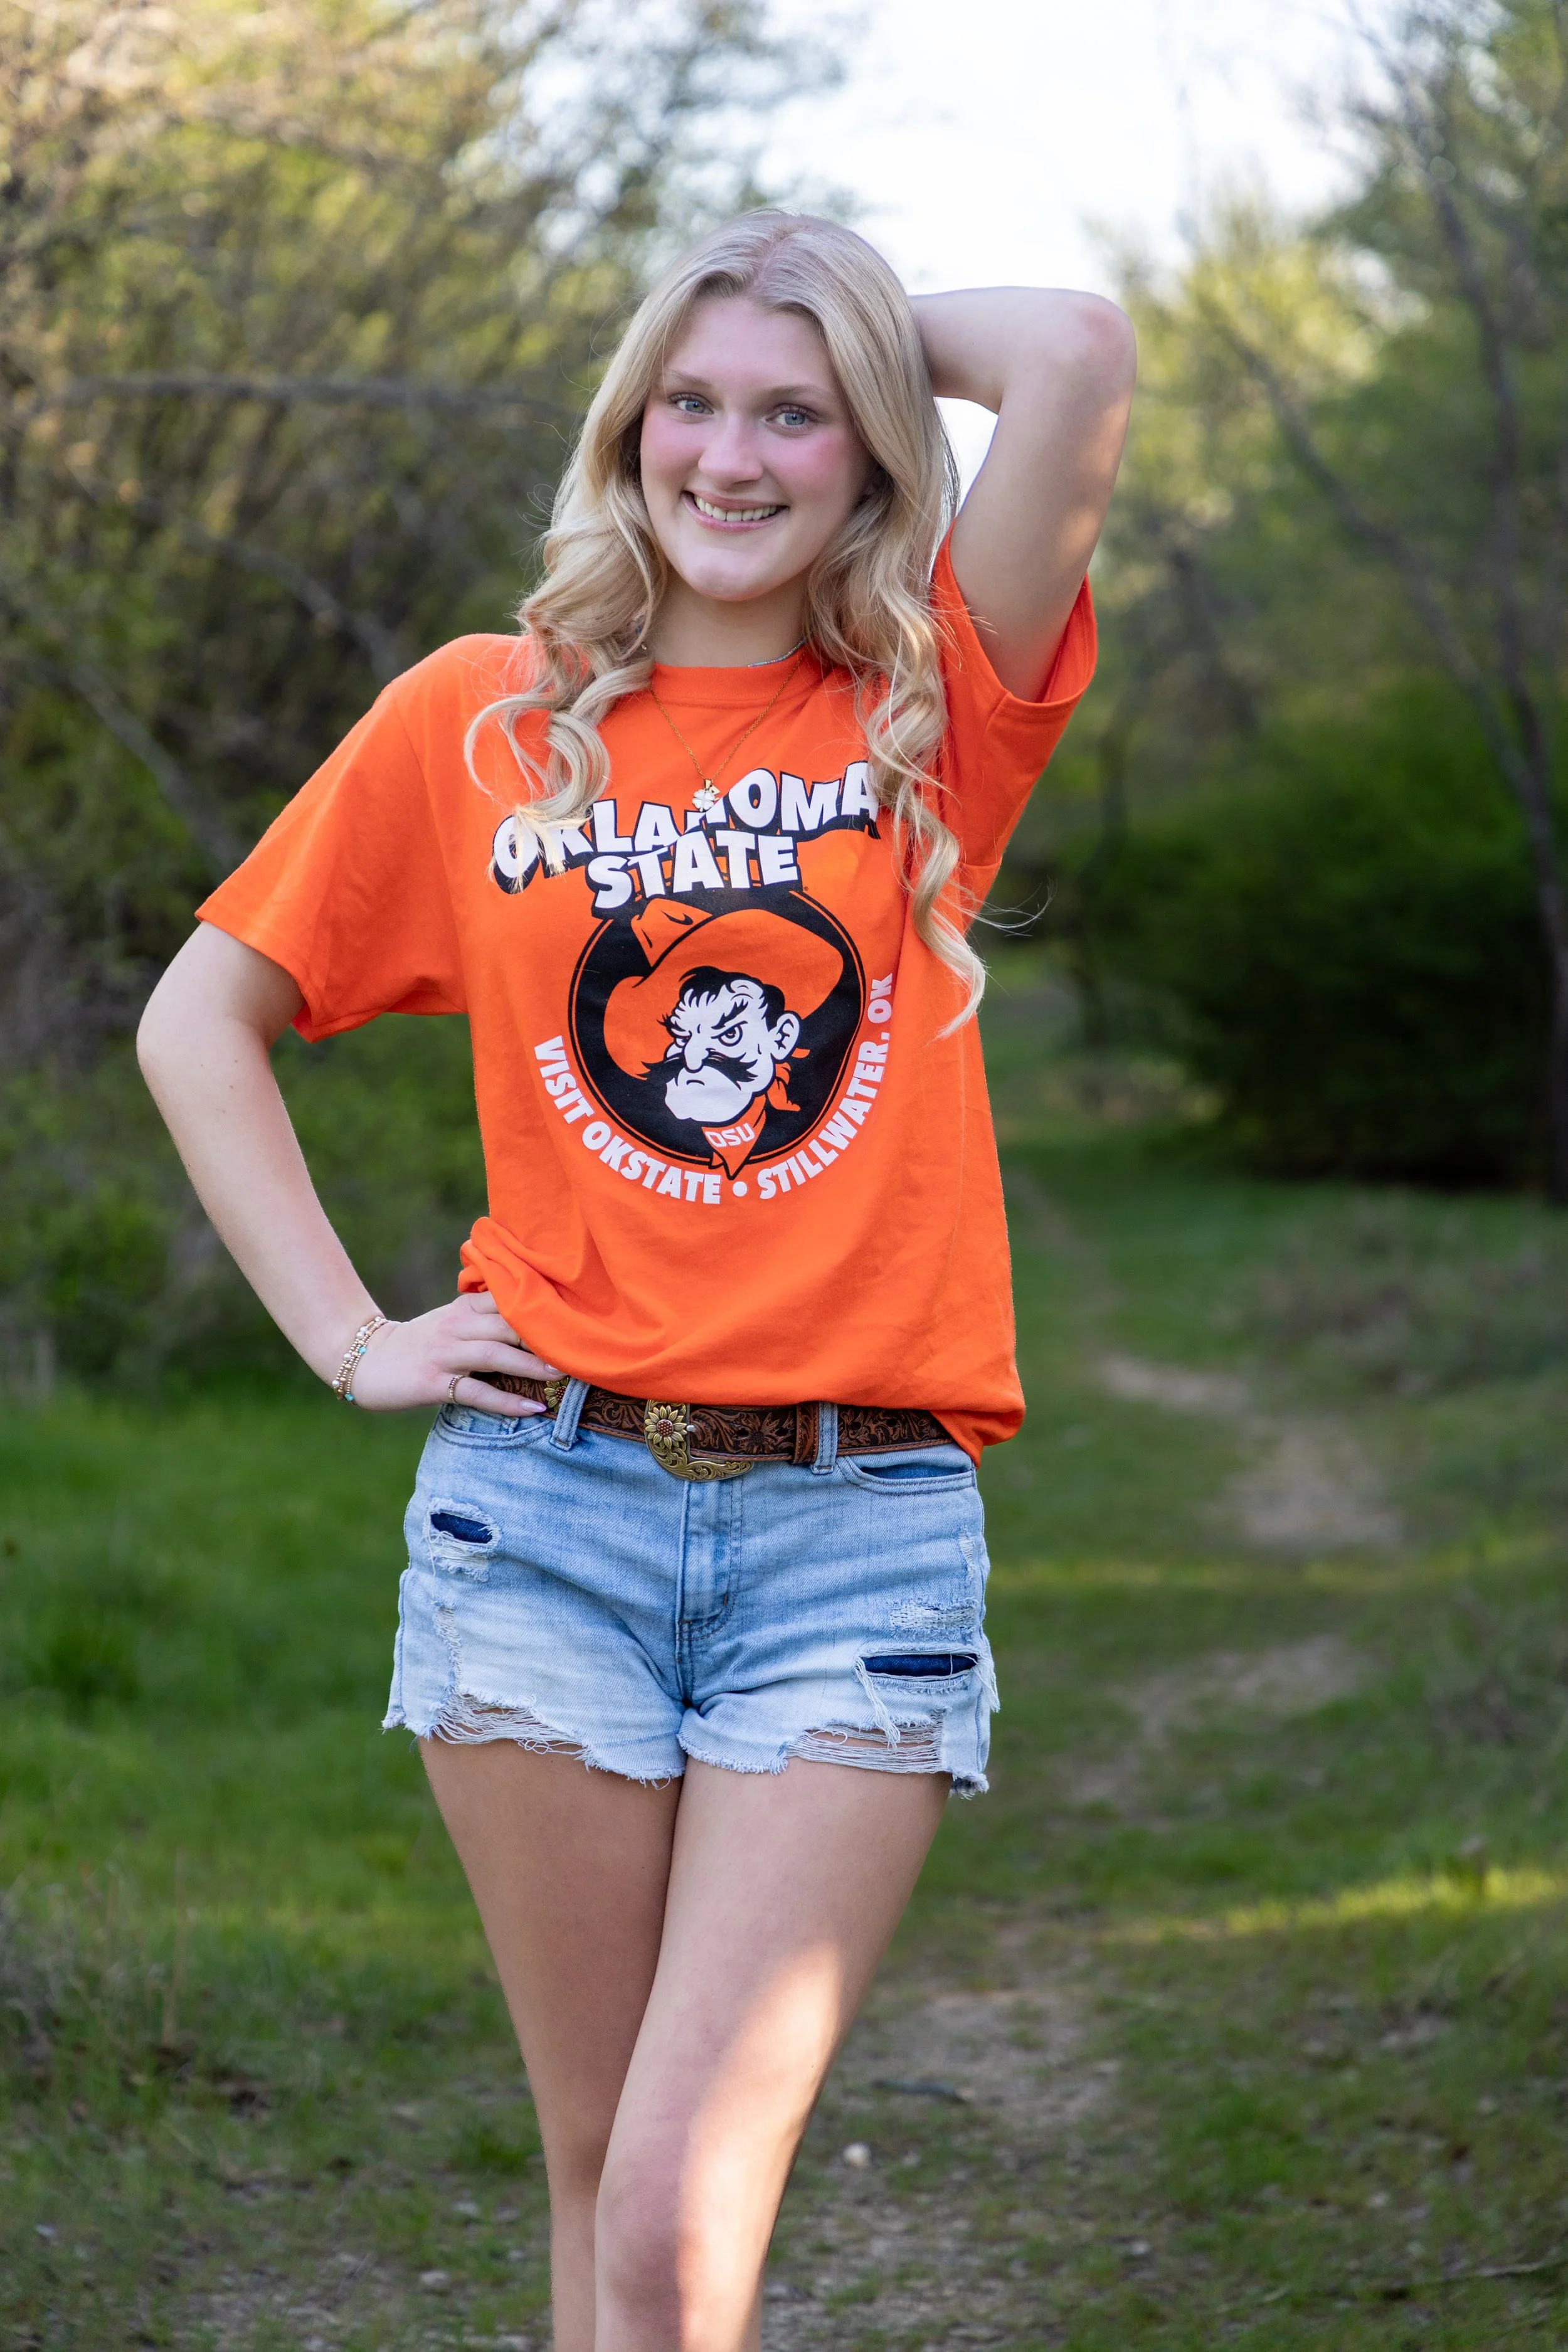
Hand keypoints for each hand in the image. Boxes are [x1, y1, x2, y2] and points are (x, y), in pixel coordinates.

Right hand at [345, 1293, 562, 1416]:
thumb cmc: (420, 1342)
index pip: (512, 1300)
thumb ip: (488, 1315)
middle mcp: (457, 1325)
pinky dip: (506, 1402)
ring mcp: (445, 1353)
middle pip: (510, 1325)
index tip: (578, 1318)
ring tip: (562, 1376)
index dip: (545, 1308)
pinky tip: (532, 1408)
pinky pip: (477, 1392)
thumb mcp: (453, 1319)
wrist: (366, 1359)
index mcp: (465, 1306)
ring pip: (497, 1355)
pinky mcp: (435, 1382)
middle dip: (546, 1338)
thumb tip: (536, 1319)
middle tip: (580, 1350)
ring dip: (532, 1366)